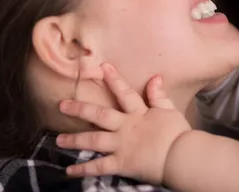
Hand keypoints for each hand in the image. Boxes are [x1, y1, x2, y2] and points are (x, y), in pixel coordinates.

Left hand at [56, 63, 190, 184]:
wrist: (180, 156)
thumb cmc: (177, 133)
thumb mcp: (170, 110)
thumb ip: (159, 95)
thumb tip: (155, 77)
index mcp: (138, 114)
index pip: (124, 93)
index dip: (114, 79)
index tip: (102, 67)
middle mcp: (125, 127)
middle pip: (100, 115)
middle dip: (80, 109)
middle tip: (62, 105)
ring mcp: (121, 145)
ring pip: (94, 140)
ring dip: (75, 140)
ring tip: (59, 139)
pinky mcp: (121, 164)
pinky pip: (99, 167)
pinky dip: (83, 169)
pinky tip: (69, 171)